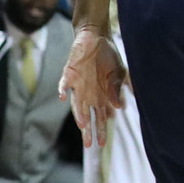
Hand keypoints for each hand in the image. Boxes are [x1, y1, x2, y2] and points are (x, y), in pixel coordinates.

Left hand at [60, 27, 129, 148]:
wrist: (96, 36)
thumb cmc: (108, 55)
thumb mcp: (119, 72)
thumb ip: (118, 89)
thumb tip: (120, 107)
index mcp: (102, 95)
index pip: (102, 117)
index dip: (102, 129)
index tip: (103, 142)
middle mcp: (89, 94)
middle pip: (89, 116)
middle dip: (90, 131)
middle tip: (90, 146)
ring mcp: (78, 85)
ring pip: (77, 106)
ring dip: (79, 115)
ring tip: (83, 126)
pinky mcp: (69, 74)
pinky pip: (64, 85)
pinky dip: (63, 91)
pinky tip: (63, 97)